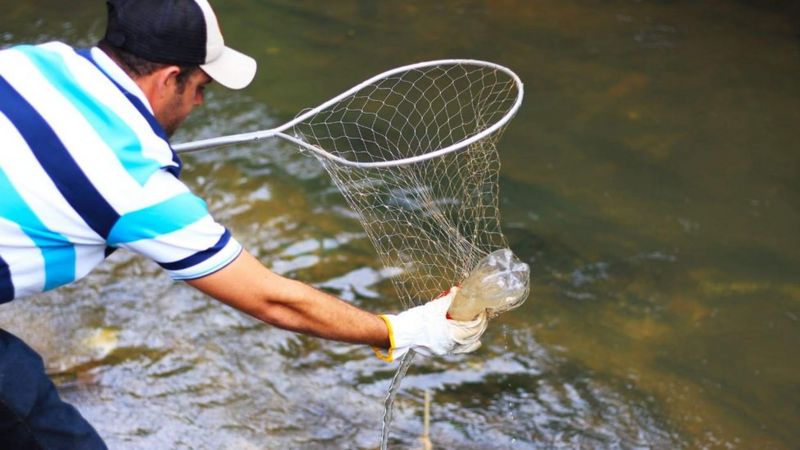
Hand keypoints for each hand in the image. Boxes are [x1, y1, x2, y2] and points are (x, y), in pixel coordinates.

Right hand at [373, 287, 488, 361]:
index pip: (474, 327)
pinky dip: (469, 345)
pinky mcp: (440, 350)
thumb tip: (458, 289)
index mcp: (452, 335)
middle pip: (473, 336)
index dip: (481, 318)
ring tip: (480, 325)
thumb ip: (449, 298)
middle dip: (479, 324)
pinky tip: (475, 342)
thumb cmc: (418, 319)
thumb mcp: (435, 306)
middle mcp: (451, 345)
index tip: (483, 309)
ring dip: (475, 334)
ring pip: (467, 344)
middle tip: (481, 314)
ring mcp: (446, 350)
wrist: (402, 332)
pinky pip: (460, 349)